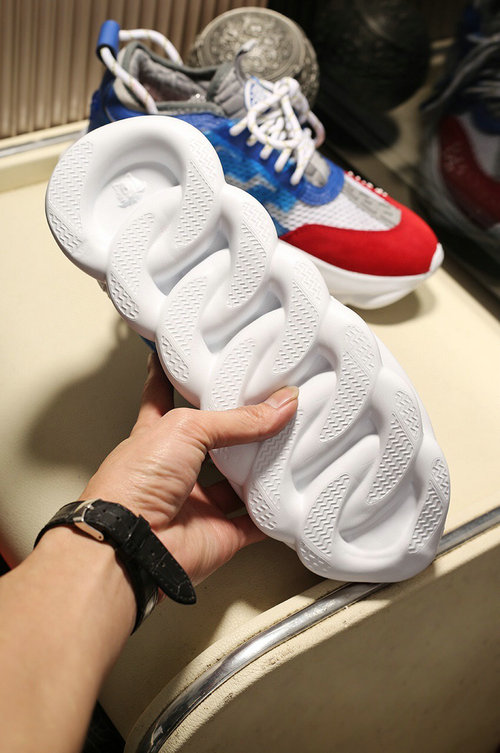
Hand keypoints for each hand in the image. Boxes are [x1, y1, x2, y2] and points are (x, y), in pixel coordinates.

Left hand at [81, 354, 297, 584]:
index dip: (169, 378)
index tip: (179, 359)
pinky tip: (291, 495)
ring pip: (239, 482)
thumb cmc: (133, 484)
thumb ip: (237, 419)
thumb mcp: (185, 429)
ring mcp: (197, 503)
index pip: (162, 397)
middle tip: (265, 406)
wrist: (132, 544)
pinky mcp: (219, 534)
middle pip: (213, 442)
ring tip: (291, 441)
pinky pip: (255, 522)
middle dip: (237, 427)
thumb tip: (279, 405)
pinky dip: (274, 512)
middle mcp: (176, 470)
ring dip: (263, 467)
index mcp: (156, 437)